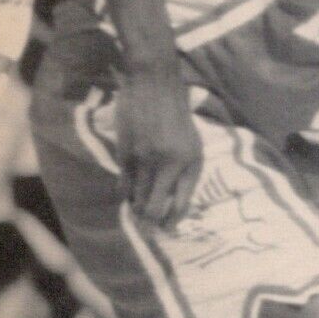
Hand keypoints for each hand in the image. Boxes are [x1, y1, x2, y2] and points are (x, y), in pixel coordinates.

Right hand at [116, 67, 201, 228]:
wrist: (153, 85)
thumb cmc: (178, 117)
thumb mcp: (194, 145)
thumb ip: (187, 174)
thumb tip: (174, 207)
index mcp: (190, 162)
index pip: (181, 204)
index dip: (173, 222)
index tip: (168, 231)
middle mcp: (169, 164)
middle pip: (155, 208)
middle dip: (152, 224)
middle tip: (149, 232)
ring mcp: (144, 160)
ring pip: (137, 199)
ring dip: (137, 211)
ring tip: (139, 216)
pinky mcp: (125, 154)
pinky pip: (124, 186)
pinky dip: (126, 195)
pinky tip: (129, 198)